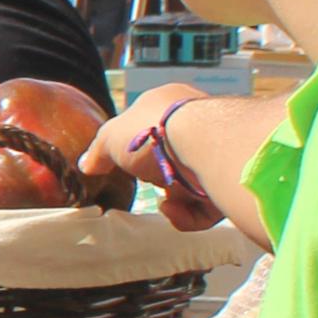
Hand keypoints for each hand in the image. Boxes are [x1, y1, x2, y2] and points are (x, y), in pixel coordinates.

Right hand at [81, 84, 219, 231]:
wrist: (203, 145)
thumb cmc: (153, 131)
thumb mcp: (110, 137)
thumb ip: (99, 152)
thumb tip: (87, 164)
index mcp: (170, 103)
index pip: (150, 124)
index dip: (135, 146)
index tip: (125, 163)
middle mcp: (198, 125)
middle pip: (172, 159)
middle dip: (157, 178)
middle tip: (146, 185)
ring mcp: (216, 154)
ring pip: (189, 186)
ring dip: (172, 201)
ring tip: (165, 205)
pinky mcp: (229, 182)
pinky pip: (205, 206)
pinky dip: (188, 214)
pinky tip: (175, 209)